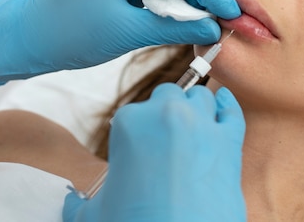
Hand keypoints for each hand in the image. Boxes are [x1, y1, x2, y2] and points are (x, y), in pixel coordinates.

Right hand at [62, 84, 246, 221]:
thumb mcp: (94, 214)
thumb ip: (79, 201)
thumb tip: (71, 201)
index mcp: (130, 123)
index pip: (137, 110)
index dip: (141, 131)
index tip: (145, 149)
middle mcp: (166, 114)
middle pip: (170, 95)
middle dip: (167, 113)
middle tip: (167, 142)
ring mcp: (202, 126)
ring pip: (201, 98)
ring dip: (196, 110)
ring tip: (192, 133)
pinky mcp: (230, 143)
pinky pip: (231, 111)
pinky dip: (226, 108)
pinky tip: (221, 109)